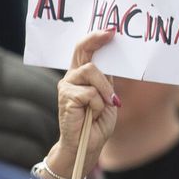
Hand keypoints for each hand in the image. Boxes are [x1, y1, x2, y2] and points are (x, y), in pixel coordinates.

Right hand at [43, 29, 119, 178]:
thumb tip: (112, 62)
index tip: (110, 30)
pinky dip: (98, 105)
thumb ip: (106, 81)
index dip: (96, 38)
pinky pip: (90, 93)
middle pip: (83, 51)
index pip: (85, 50)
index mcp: (82, 76)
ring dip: (104, 89)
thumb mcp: (107, 98)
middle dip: (96, 40)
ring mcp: (67, 86)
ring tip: (107, 105)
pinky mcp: (66, 97)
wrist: (85, 147)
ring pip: (91, 72)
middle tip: (111, 33)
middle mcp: (72, 77)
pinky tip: (92, 116)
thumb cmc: (96, 125)